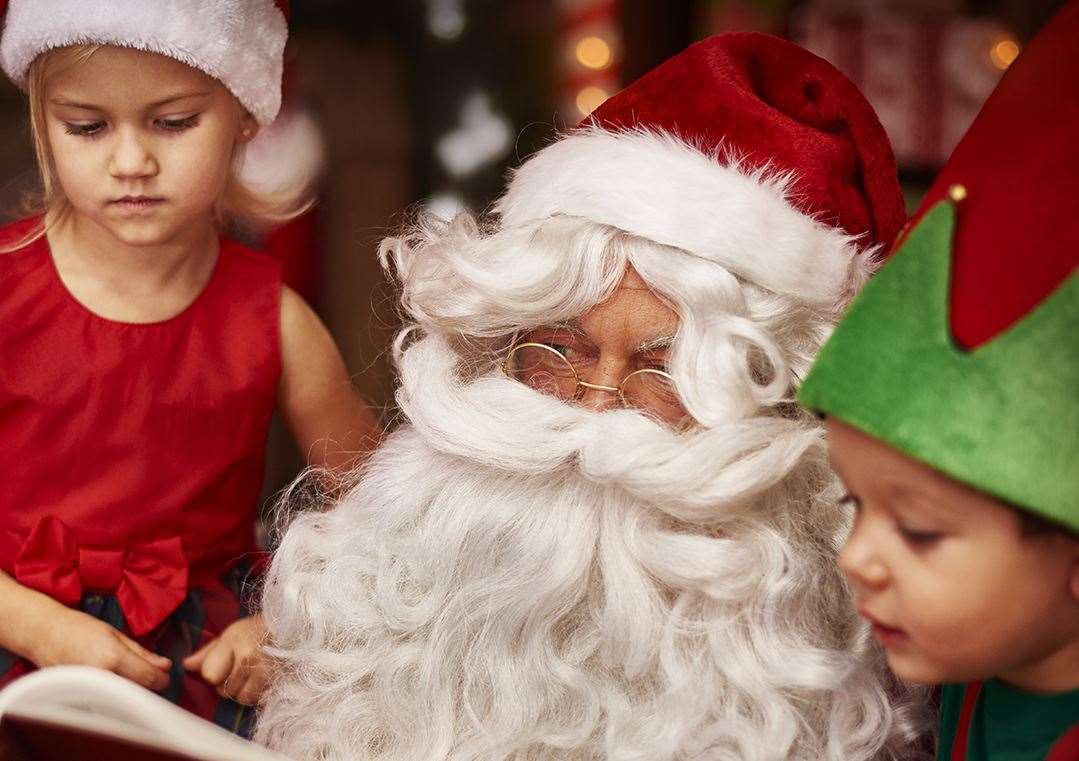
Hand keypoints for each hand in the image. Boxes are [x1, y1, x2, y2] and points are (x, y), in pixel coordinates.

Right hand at [28, 606, 170, 690]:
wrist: (43, 634)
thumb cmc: (79, 628)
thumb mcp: (116, 634)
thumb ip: (142, 653)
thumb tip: (165, 665)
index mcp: (113, 658)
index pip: (148, 678)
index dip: (161, 678)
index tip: (164, 675)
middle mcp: (101, 676)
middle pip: (137, 691)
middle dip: (147, 685)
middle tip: (148, 675)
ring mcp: (87, 689)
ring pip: (121, 698)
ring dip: (131, 690)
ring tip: (128, 676)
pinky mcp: (78, 696)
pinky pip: (104, 700)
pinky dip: (113, 694)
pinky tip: (113, 683)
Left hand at [182, 614, 270, 705]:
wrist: (293, 628)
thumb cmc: (258, 630)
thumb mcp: (231, 633)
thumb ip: (208, 652)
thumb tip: (186, 666)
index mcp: (234, 642)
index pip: (210, 674)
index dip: (214, 672)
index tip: (225, 662)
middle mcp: (249, 657)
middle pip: (224, 690)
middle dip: (229, 683)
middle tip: (240, 669)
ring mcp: (266, 670)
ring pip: (241, 698)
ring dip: (243, 691)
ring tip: (250, 677)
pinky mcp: (278, 680)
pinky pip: (258, 699)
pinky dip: (258, 694)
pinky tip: (261, 682)